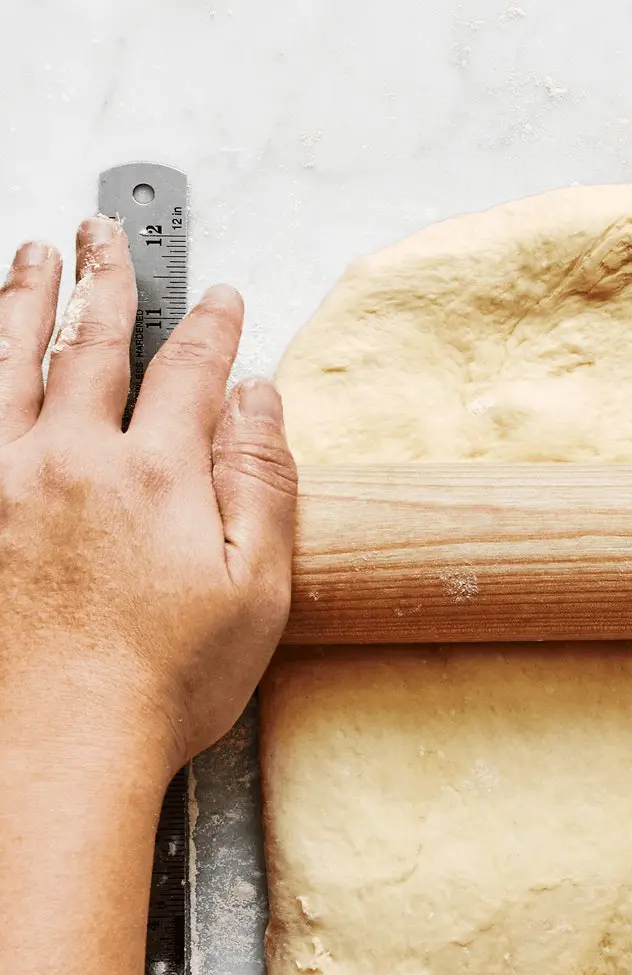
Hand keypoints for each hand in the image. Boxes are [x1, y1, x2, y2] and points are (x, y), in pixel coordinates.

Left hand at [0, 216, 297, 784]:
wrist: (56, 743)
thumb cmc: (165, 682)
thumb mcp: (258, 589)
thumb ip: (262, 483)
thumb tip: (260, 399)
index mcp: (157, 476)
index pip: (191, 374)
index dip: (213, 329)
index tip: (223, 299)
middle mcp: (71, 458)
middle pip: (90, 344)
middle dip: (106, 279)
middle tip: (103, 231)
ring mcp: (3, 480)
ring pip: (7, 361)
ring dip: (23, 299)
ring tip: (32, 256)